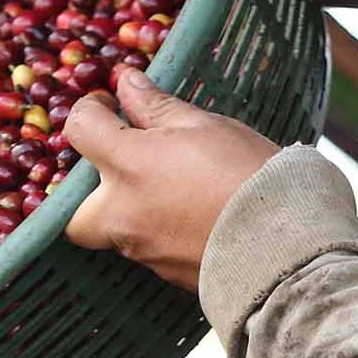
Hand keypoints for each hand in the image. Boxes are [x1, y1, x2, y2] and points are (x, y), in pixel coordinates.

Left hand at [65, 67, 280, 289]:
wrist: (286, 245)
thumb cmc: (248, 174)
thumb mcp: (205, 126)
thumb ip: (156, 107)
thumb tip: (127, 83)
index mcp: (128, 166)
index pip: (79, 129)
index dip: (91, 110)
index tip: (111, 105)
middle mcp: (121, 213)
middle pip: (71, 210)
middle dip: (84, 190)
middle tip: (121, 166)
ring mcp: (139, 248)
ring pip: (108, 231)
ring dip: (122, 208)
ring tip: (165, 187)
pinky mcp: (162, 273)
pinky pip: (142, 249)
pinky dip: (152, 230)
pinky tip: (186, 214)